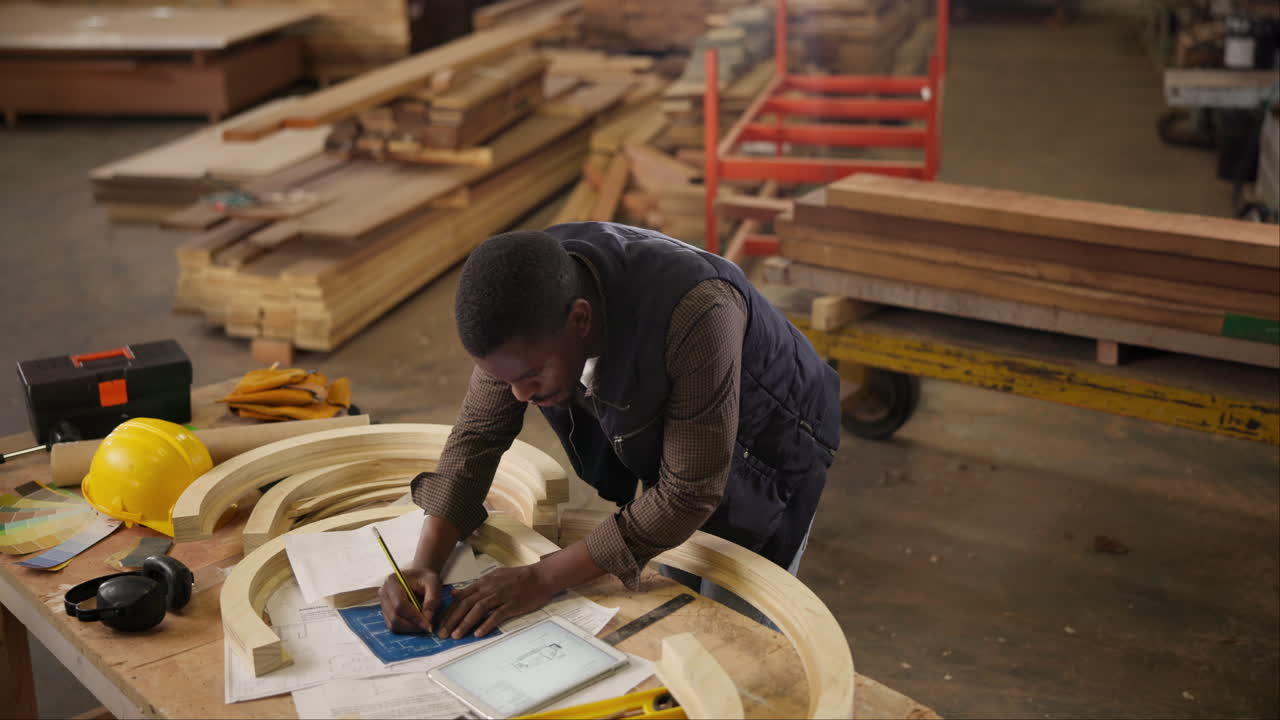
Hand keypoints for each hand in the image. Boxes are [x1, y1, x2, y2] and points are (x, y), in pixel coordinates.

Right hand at [378, 567, 440, 633]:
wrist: (418, 576)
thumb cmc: (426, 578)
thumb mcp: (434, 584)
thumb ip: (432, 600)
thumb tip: (427, 619)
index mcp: (393, 581)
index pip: (400, 605)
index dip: (414, 617)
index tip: (428, 625)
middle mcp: (384, 592)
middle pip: (394, 617)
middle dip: (412, 625)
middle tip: (428, 627)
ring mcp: (383, 603)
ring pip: (393, 624)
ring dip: (409, 628)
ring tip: (423, 624)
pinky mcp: (385, 611)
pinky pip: (393, 625)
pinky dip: (406, 628)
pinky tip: (417, 622)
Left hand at [437, 565, 556, 638]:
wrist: (541, 576)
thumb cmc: (518, 577)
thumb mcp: (493, 576)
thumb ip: (474, 586)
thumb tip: (454, 592)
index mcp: (484, 582)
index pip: (462, 597)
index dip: (449, 611)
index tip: (440, 623)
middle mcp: (489, 588)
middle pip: (466, 604)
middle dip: (452, 619)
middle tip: (442, 633)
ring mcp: (501, 596)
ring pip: (478, 610)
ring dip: (465, 623)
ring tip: (456, 635)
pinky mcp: (512, 604)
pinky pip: (497, 615)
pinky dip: (486, 624)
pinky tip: (478, 633)